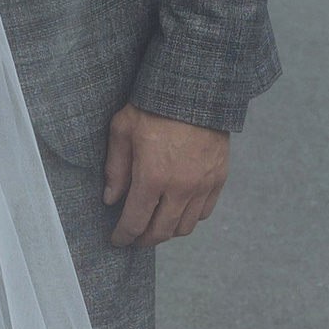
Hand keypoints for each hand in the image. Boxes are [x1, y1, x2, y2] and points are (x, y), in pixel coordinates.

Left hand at [103, 107, 229, 249]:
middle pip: (161, 232)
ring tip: (156, 225)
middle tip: (135, 238)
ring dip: (168, 232)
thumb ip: (116, 168)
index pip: (135, 222)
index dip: (124, 236)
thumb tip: (110, 199)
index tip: (118, 240)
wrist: (196, 88)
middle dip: (144, 240)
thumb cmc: (153, 106)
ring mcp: (203, 185)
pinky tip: (178, 211)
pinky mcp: (218, 178)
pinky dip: (189, 218)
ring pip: (185, 227)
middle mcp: (180, 188)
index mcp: (152, 177)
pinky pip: (204, 213)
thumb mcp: (123, 130)